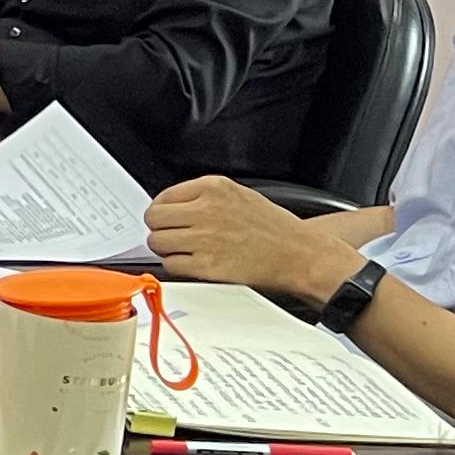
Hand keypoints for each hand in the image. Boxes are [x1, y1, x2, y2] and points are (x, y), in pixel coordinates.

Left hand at [147, 178, 372, 302]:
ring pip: (158, 242)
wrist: (300, 255)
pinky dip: (178, 267)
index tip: (169, 220)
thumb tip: (171, 207)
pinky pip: (171, 264)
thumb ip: (204, 197)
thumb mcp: (240, 195)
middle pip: (154, 219)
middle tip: (173, 237)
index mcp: (214, 188)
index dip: (164, 211)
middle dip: (161, 229)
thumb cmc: (276, 229)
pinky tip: (194, 264)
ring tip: (186, 251)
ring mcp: (205, 238)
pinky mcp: (207, 265)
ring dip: (167, 249)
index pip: (162, 197)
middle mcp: (206, 209)